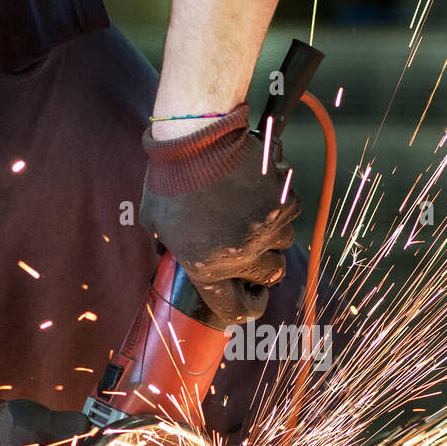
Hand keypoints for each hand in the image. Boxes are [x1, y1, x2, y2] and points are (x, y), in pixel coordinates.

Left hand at [139, 103, 298, 323]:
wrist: (194, 137)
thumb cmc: (169, 178)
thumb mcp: (155, 222)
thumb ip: (168, 246)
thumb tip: (172, 256)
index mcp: (207, 266)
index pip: (235, 308)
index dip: (248, 307)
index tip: (254, 299)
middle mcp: (241, 254)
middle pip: (270, 274)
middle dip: (264, 263)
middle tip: (253, 245)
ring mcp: (265, 227)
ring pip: (284, 240)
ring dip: (272, 229)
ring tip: (252, 208)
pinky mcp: (283, 200)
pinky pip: (291, 210)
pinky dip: (280, 200)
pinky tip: (261, 186)